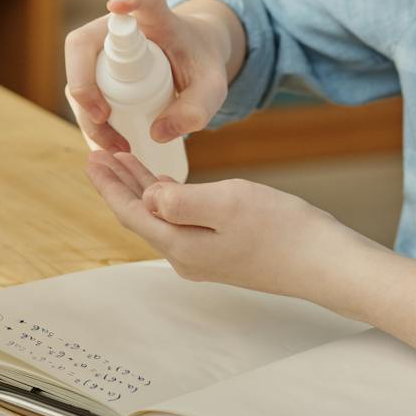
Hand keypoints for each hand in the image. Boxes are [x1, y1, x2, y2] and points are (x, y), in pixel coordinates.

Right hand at [64, 0, 234, 151]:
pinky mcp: (94, 67)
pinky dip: (88, 119)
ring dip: (86, 112)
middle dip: (85, 83)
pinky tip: (106, 144)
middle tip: (103, 118)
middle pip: (85, 43)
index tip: (118, 4)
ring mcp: (102, 46)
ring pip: (77, 73)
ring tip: (117, 145)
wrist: (191, 57)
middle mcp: (120, 25)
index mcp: (158, 16)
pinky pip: (79, 90)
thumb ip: (198, 108)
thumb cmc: (199, 62)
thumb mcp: (213, 87)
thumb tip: (157, 132)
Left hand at [84, 147, 361, 303]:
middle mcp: (187, 256)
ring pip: (160, 217)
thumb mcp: (226, 203)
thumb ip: (180, 201)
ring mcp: (206, 256)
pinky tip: (167, 184)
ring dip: (141, 188)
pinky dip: (167, 197)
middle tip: (99, 153)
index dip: (108, 184)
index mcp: (181, 245)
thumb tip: (149, 198)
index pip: (131, 213)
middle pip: (141, 216)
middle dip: (119, 184)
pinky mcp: (224, 251)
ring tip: (125, 161)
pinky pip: (182, 220)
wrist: (324, 262)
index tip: (92, 157)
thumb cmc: (282, 230)